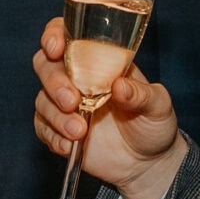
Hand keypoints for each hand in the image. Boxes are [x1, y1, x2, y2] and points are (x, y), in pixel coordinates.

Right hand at [32, 19, 187, 198]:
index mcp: (99, 61)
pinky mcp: (58, 130)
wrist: (147, 163)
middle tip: (71, 101)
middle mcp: (77, 79)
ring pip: (42, 99)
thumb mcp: (158, 105)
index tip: (56, 47)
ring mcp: (65, 105)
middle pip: (45, 65)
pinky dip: (52, 136)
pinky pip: (42, 128)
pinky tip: (69, 145)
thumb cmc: (154, 124)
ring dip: (56, 115)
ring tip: (80, 131)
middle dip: (53, 81)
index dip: (54, 35)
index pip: (67, 35)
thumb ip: (141, 94)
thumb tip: (119, 86)